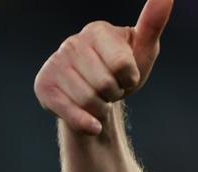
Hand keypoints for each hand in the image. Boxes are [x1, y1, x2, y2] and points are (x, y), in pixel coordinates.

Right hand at [34, 0, 172, 134]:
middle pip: (105, 85)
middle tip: (111, 88)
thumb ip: (154, 22)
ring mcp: (56, 64)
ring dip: (102, 108)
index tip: (126, 75)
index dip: (130, 78)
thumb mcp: (143, 50)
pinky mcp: (44, 86)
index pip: (123, 66)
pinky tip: (91, 121)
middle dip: (115, 93)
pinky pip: (71, 113)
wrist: (100, 98)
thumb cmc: (125, 72)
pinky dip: (87, 123)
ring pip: (89, 100)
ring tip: (98, 97)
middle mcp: (72, 43)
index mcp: (98, 31)